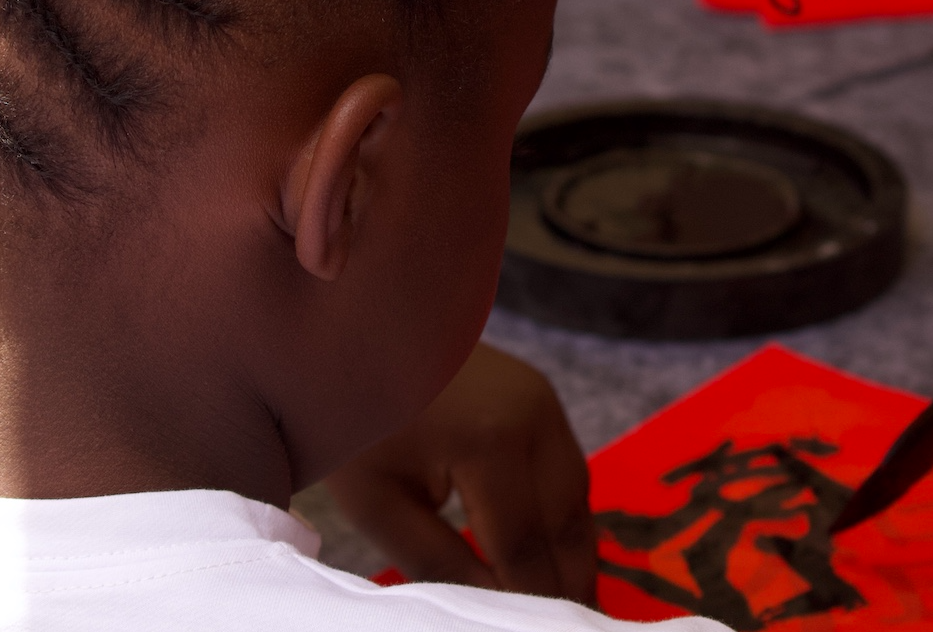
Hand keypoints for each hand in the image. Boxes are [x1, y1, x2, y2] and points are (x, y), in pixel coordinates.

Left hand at [323, 342, 596, 603]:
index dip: (531, 600)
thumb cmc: (355, 422)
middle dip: (569, 583)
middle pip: (566, 523)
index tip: (530, 631)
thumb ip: (442, 565)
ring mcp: (544, 399)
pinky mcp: (542, 394)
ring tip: (567, 602)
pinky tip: (553, 550)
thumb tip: (493, 608)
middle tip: (572, 627)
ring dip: (574, 551)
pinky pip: (567, 468)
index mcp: (490, 443)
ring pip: (577, 496)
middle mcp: (534, 416)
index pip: (523, 546)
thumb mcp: (381, 506)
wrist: (357, 331)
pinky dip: (563, 515)